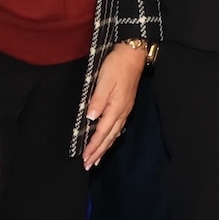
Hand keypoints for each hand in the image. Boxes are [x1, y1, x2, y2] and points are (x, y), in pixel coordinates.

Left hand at [80, 43, 146, 168]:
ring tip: (98, 158)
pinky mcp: (125, 104)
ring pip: (114, 134)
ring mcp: (125, 108)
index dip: (94, 146)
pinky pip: (118, 127)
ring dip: (105, 147)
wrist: (133, 54)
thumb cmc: (117, 65)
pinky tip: (109, 139)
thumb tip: (91, 118)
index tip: (85, 158)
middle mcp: (122, 111)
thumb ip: (98, 100)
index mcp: (116, 107)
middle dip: (99, 152)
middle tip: (89, 165)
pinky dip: (111, 137)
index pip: (102, 132)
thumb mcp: (104, 81)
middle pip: (110, 137)